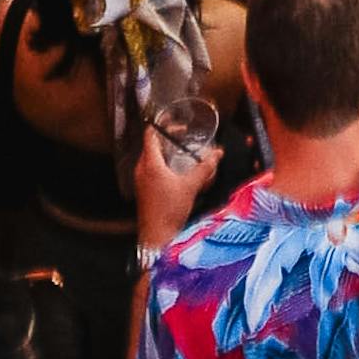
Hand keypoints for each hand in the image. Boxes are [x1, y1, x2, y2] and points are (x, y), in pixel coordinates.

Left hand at [132, 123, 223, 250]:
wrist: (156, 238)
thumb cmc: (169, 212)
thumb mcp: (190, 187)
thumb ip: (204, 168)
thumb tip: (217, 154)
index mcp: (150, 163)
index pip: (150, 133)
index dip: (162, 123)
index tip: (175, 120)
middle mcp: (141, 169)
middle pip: (151, 144)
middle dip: (167, 137)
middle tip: (183, 135)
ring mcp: (141, 180)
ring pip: (151, 157)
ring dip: (165, 151)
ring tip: (181, 152)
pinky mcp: (144, 190)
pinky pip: (151, 169)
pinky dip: (162, 164)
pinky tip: (176, 173)